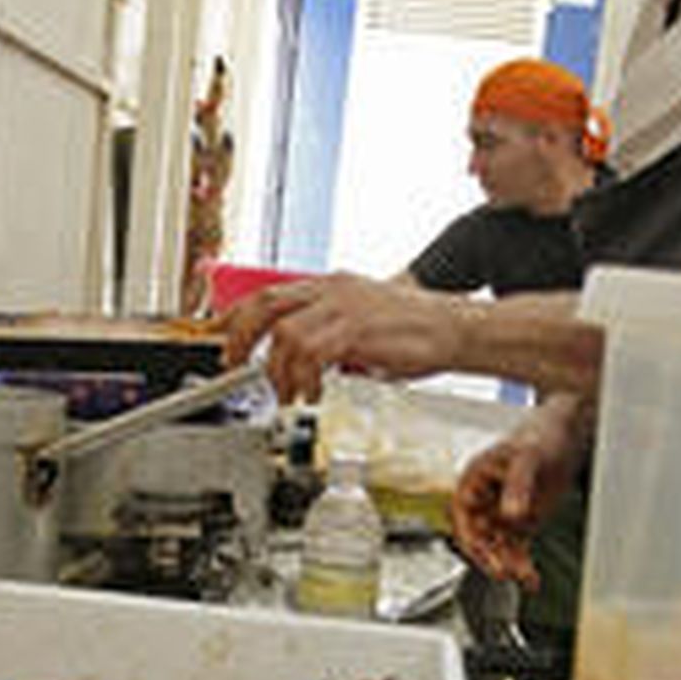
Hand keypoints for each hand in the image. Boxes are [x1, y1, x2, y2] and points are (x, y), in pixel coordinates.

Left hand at [219, 273, 465, 402]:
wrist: (457, 329)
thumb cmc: (419, 334)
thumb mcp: (364, 329)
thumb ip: (332, 340)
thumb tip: (306, 368)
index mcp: (333, 286)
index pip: (271, 293)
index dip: (239, 316)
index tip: (222, 336)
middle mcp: (333, 289)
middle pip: (266, 305)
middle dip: (241, 337)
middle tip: (233, 365)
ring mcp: (344, 306)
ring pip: (285, 334)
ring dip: (279, 370)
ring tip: (288, 393)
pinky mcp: (356, 328)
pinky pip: (311, 353)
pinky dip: (303, 377)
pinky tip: (311, 393)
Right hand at [451, 392, 595, 581]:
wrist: (566, 435)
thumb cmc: (540, 436)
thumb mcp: (528, 457)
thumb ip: (518, 485)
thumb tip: (511, 514)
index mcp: (474, 481)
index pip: (462, 516)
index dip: (470, 537)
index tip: (483, 553)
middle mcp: (484, 500)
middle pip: (477, 537)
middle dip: (489, 556)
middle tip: (504, 571)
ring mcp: (501, 514)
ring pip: (496, 547)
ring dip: (508, 564)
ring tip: (524, 576)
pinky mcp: (520, 524)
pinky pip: (516, 549)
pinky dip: (523, 565)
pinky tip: (531, 580)